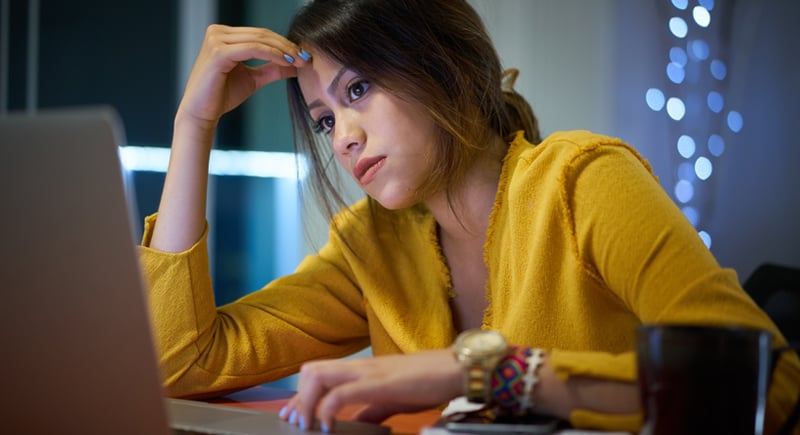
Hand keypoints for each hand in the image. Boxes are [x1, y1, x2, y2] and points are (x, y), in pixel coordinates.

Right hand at [177, 24, 308, 127]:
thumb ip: (272, 69)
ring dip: (283, 50)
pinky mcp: (218, 52)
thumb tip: (296, 64)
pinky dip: (272, 55)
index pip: (261, 34)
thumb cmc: (222, 95)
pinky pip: (253, 49)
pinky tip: (286, 63)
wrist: (201, 112)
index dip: (284, 43)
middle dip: (287, 46)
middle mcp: (218, 32)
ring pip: (259, 40)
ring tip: (299, 61)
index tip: (303, 56)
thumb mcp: (253, 79)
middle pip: (262, 34)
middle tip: (305, 58)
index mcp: (224, 35)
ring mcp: (216, 40)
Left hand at [279, 349, 461, 431]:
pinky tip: (328, 426)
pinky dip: (328, 409)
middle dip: (297, 398)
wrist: (455, 368)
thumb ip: (372, 410)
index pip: (319, 374)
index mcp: (362, 369)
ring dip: (306, 402)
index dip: (299, 396)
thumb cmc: (428, 381)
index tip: (290, 415)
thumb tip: (355, 424)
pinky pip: (342, 393)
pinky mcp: (379, 383)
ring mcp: (368, 372)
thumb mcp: (393, 399)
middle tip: (295, 422)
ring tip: (308, 425)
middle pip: (311, 371)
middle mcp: (360, 366)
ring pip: (319, 376)